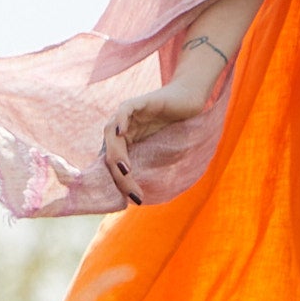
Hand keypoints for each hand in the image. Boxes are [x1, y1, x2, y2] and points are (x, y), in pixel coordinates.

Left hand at [102, 77, 212, 205]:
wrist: (189, 101)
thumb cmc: (176, 125)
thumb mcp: (160, 148)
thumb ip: (149, 163)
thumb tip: (145, 193)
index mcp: (123, 141)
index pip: (113, 163)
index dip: (120, 182)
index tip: (133, 200)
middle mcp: (121, 128)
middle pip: (110, 153)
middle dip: (120, 176)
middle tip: (134, 193)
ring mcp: (128, 115)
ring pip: (113, 135)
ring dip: (117, 154)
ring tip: (126, 171)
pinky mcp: (139, 102)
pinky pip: (124, 110)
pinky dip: (120, 121)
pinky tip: (122, 133)